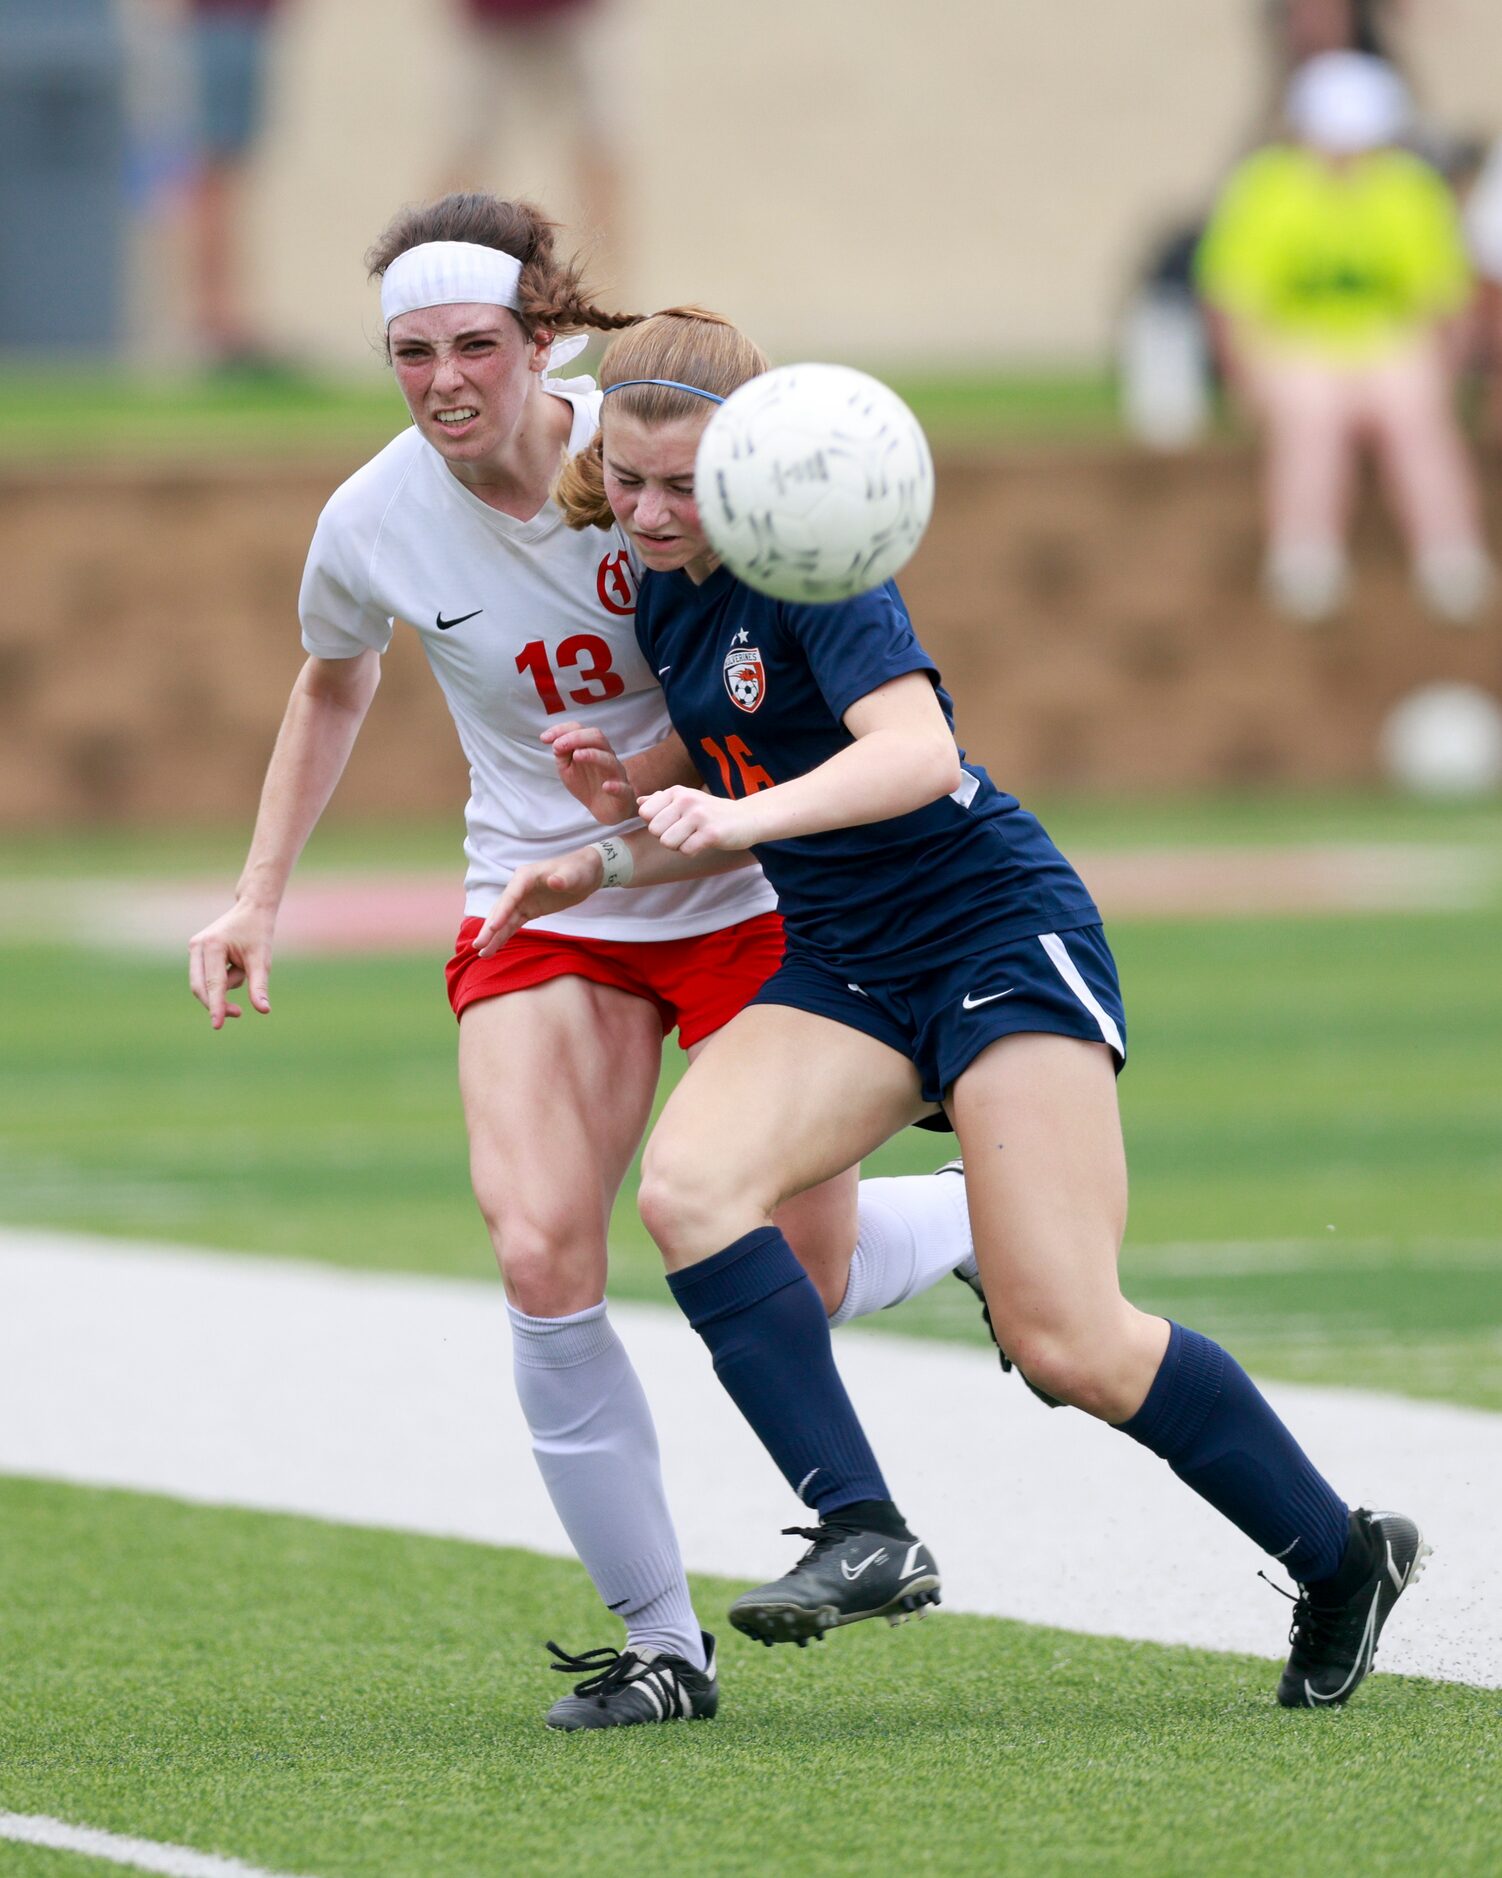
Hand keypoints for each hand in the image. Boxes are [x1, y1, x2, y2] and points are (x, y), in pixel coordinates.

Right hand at [189, 901, 275, 1029]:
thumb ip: (259, 985)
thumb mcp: (262, 960)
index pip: (214, 984)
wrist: (252, 909)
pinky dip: (221, 979)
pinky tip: (235, 964)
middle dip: (218, 1003)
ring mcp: (193, 948)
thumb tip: (263, 1010)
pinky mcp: (195, 951)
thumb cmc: (259, 933)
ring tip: (243, 967)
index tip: (217, 1025)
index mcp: (212, 945)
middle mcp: (197, 946)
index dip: (216, 1006)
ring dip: (223, 986)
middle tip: (239, 1013)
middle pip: (201, 987)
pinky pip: (205, 977)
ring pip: (202, 984)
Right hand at [471, 847, 606, 955]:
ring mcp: (522, 899)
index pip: (510, 896)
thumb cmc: (579, 870)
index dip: (501, 912)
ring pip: (503, 919)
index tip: (492, 928)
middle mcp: (519, 887)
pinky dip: (503, 935)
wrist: (585, 872)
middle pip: (501, 909)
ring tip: (482, 953)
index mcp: (526, 876)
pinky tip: (494, 948)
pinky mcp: (528, 909)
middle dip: (489, 928)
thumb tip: (554, 881)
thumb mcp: (574, 875)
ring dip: (493, 936)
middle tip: (478, 945)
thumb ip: (564, 879)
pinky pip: (512, 924)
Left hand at [541, 720, 637, 823]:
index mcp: (592, 748)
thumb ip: (562, 754)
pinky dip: (615, 786)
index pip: (580, 730)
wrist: (605, 809)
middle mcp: (606, 756)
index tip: (544, 738)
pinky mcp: (623, 793)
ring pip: (609, 759)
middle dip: (577, 738)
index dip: (562, 730)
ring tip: (577, 756)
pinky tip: (606, 786)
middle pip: (597, 737)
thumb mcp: (567, 769)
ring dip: (593, 755)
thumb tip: (556, 742)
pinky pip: (623, 787)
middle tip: (558, 745)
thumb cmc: (587, 784)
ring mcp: (616, 774)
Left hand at [637, 786, 759, 855]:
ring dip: (679, 846)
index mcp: (677, 792)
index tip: (672, 823)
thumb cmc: (712, 811)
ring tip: (694, 837)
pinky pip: (686, 851)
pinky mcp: (711, 833)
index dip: (656, 824)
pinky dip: (693, 852)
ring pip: (667, 842)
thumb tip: (639, 801)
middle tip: (685, 832)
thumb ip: (662, 800)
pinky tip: (704, 843)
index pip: (645, 813)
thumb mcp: (687, 800)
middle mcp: (686, 800)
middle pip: (654, 830)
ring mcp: (699, 816)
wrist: (747, 818)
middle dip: (667, 837)